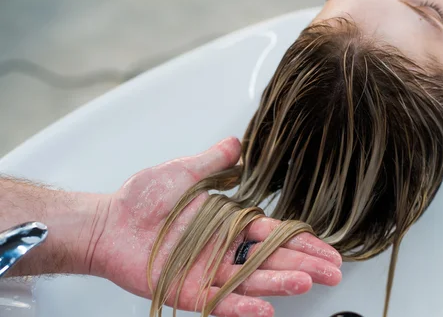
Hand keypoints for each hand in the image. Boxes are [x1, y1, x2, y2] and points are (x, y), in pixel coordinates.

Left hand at [90, 137, 342, 316]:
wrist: (108, 222)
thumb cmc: (142, 198)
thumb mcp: (184, 171)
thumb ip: (214, 160)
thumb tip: (237, 143)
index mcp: (229, 224)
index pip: (274, 235)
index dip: (301, 242)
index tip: (328, 249)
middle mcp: (224, 251)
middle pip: (271, 260)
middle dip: (304, 265)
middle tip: (333, 272)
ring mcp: (208, 273)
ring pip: (251, 280)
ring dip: (280, 283)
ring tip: (307, 284)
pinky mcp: (189, 291)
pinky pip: (220, 302)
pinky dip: (243, 306)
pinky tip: (266, 309)